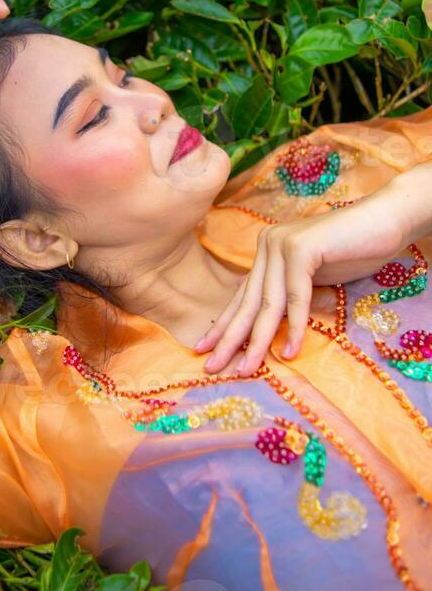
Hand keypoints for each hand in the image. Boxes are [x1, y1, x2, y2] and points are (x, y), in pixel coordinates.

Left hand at [195, 180, 414, 377]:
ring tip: (246, 370)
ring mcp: (282, 244)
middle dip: (229, 339)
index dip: (223, 325)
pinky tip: (289, 352)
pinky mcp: (302, 248)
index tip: (205, 350)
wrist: (386, 221)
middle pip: (248, 302)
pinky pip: (296, 296)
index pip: (242, 296)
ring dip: (257, 341)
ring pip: (269, 303)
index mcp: (266, 252)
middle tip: (212, 368)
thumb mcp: (312, 276)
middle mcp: (267, 245)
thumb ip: (288, 291)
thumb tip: (265, 321)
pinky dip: (295, 326)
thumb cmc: (354, 251)